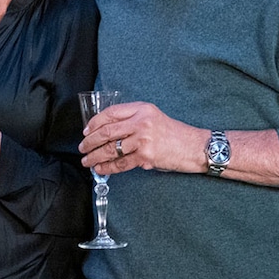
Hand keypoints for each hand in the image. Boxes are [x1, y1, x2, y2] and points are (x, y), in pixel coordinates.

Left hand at [79, 101, 203, 175]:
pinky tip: (101, 168)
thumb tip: (105, 130)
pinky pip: (121, 163)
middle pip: (106, 131)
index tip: (86, 131)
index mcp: (141, 109)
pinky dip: (108, 167)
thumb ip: (132, 120)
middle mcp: (141, 122)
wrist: (196, 147)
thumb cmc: (174, 133)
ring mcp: (143, 139)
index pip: (110, 114)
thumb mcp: (152, 117)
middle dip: (90, 142)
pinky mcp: (146, 156)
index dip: (94, 123)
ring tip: (87, 160)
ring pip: (111, 149)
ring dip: (95, 156)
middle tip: (82, 148)